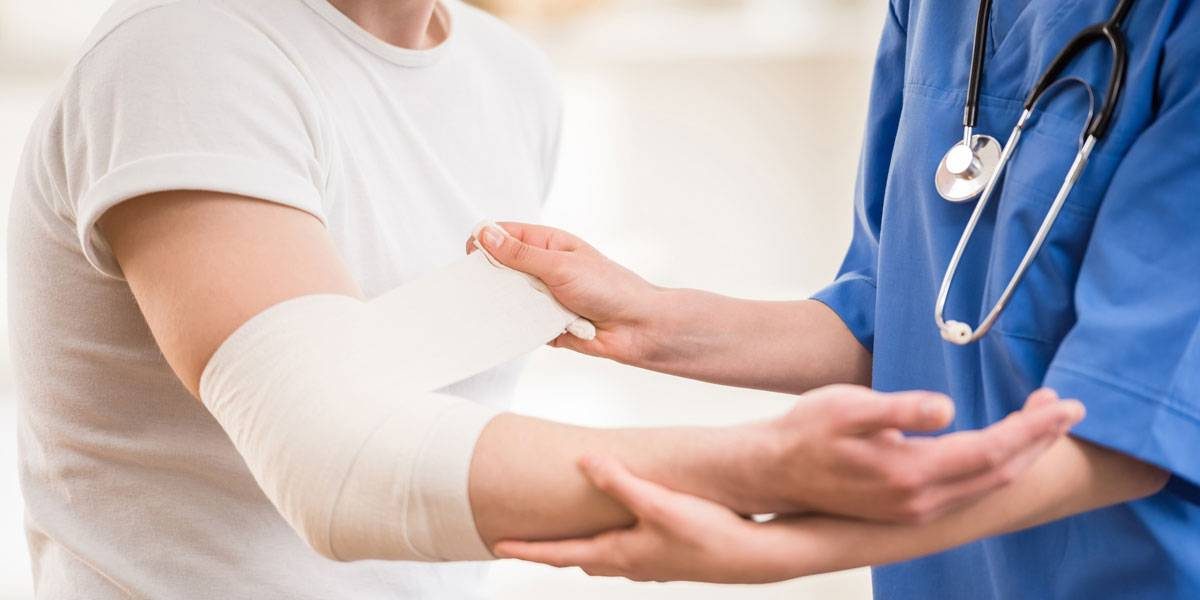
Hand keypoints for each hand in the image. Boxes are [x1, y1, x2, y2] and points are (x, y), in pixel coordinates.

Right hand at [467, 222, 661, 363]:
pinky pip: (521, 325)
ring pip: (508, 299)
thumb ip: (521, 254)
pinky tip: (518, 331)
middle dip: (492, 279)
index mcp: (546, 244)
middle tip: (486, 289)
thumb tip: (485, 234)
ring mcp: (543, 296)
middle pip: (500, 269)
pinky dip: (520, 328)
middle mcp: (542, 268)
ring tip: (509, 311)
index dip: (484, 243)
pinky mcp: (545, 324)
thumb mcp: (560, 266)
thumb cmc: (609, 288)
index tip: (471, 259)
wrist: (637, 327)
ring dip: (508, 305)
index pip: (503, 235)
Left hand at [494, 455, 796, 583]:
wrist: (754, 557)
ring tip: (566, 535)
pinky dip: (611, 544)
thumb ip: (619, 482)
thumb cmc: (707, 532)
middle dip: (551, 551)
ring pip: (604, 558)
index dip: (528, 549)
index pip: (561, 554)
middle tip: (524, 541)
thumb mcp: (659, 502)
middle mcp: (630, 563)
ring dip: (582, 548)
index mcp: (620, 552)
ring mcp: (651, 564)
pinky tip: (622, 530)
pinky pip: (627, 553)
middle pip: (579, 558)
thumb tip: (585, 461)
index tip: (497, 546)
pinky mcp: (669, 558)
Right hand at [734, 386, 1084, 522]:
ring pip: (988, 484)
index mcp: (912, 472)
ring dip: (1021, 452)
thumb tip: (946, 407)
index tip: (1065, 404)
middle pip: (1000, 472)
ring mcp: (916, 510)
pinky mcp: (909, 509)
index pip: (992, 450)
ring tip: (1041, 420)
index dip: (1034, 428)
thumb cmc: (806, 431)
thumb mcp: (848, 407)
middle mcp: (921, 500)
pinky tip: (999, 446)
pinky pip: (970, 491)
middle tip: (1067, 407)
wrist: (773, 471)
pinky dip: (996, 466)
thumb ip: (900, 408)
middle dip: (1039, 439)